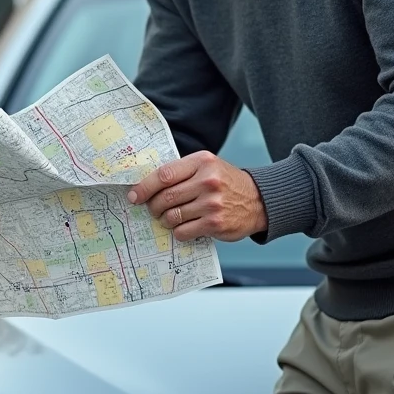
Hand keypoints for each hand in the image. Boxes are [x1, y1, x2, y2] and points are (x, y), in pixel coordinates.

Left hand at [127, 151, 267, 241]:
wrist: (258, 200)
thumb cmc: (226, 183)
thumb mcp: (207, 166)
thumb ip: (182, 171)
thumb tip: (147, 186)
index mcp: (202, 162)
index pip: (164, 174)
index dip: (144, 187)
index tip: (135, 196)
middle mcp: (207, 181)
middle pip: (165, 197)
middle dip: (153, 206)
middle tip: (152, 209)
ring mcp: (212, 204)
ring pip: (172, 216)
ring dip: (165, 220)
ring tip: (169, 218)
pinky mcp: (215, 224)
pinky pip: (183, 231)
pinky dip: (178, 231)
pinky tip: (184, 226)